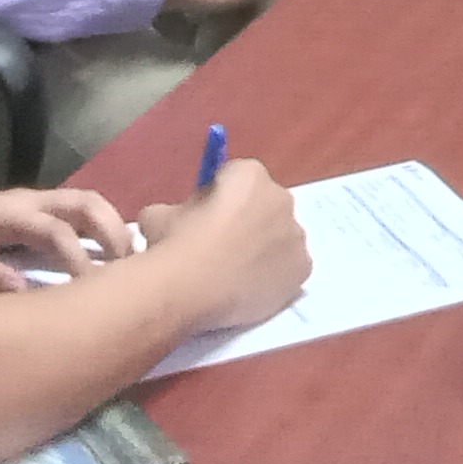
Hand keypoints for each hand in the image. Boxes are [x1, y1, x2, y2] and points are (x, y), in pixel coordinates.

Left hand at [0, 186, 137, 296]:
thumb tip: (23, 290)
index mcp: (5, 214)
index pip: (54, 229)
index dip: (77, 257)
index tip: (93, 289)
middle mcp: (26, 201)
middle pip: (82, 202)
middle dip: (111, 229)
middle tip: (131, 266)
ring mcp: (32, 202)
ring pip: (85, 202)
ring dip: (111, 226)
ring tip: (130, 262)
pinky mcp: (35, 212)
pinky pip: (76, 212)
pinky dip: (100, 227)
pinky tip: (110, 257)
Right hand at [135, 159, 309, 330]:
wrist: (190, 288)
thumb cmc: (175, 244)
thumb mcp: (159, 215)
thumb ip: (173, 210)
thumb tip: (168, 218)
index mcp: (250, 174)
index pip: (238, 178)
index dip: (220, 197)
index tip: (205, 218)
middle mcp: (280, 197)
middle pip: (265, 205)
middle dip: (247, 220)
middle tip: (221, 247)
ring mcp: (295, 235)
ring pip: (279, 237)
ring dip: (263, 248)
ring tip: (234, 274)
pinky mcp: (303, 268)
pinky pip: (289, 268)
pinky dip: (274, 276)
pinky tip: (250, 289)